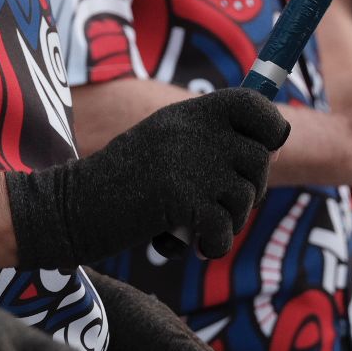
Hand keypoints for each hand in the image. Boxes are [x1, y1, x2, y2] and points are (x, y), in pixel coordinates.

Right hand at [6, 89, 288, 265]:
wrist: (71, 206)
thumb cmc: (126, 182)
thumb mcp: (170, 144)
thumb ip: (216, 140)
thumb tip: (280, 142)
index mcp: (191, 111)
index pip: (255, 104)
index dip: (271, 129)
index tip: (267, 146)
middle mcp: (194, 129)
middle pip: (260, 161)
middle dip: (248, 192)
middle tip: (213, 205)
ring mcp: (189, 162)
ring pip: (246, 199)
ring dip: (227, 222)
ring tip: (191, 221)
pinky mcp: (182, 198)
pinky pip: (225, 230)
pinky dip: (212, 245)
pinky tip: (190, 244)